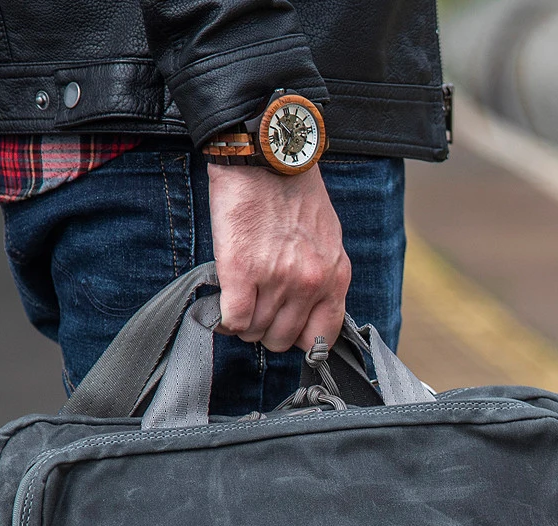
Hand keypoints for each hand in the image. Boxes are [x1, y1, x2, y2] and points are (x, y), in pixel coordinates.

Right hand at [207, 163, 350, 352]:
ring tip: (239, 298)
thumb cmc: (295, 191)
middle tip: (256, 307)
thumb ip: (322, 276)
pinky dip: (224, 318)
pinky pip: (233, 320)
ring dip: (243, 322)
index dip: (300, 337)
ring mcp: (276, 279)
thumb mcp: (327, 239)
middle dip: (267, 329)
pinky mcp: (241, 271)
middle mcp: (309, 283)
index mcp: (334, 277)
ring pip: (255, 332)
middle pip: (283, 340)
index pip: (322, 337)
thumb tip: (307, 310)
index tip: (286, 326)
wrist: (266, 154)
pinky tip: (223, 303)